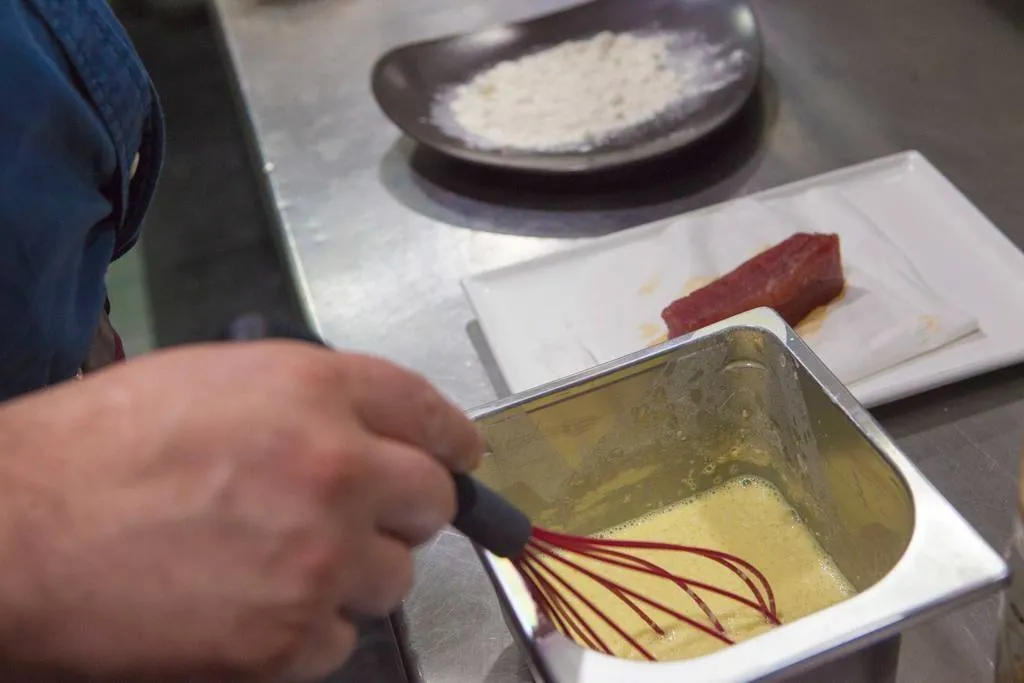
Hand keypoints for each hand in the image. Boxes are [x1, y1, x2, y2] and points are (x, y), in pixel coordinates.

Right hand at [0, 341, 483, 681]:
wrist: (18, 530)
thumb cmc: (101, 444)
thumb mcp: (217, 380)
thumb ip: (309, 401)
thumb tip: (368, 432)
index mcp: (317, 391)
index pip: (429, 413)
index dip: (452, 439)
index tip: (461, 459)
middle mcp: (336, 470)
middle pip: (432, 501)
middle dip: (405, 509)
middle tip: (363, 516)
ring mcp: (318, 560)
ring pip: (395, 578)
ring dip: (356, 572)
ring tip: (288, 562)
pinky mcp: (287, 638)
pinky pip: (342, 638)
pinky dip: (312, 627)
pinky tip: (259, 606)